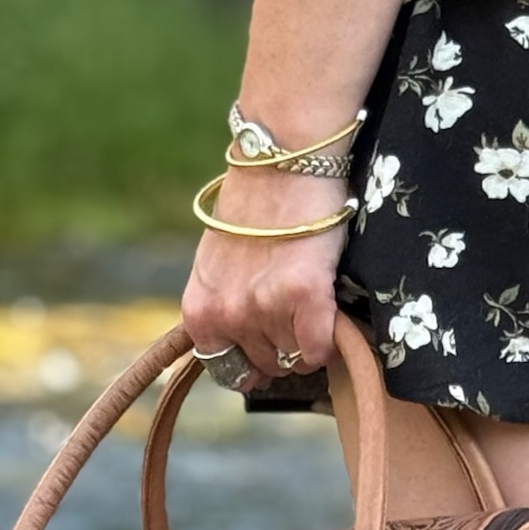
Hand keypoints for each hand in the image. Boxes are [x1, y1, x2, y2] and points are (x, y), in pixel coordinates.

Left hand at [181, 168, 349, 388]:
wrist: (282, 158)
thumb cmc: (255, 208)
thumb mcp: (218, 265)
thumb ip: (224, 309)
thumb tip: (247, 361)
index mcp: (200, 311)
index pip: (227, 371)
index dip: (252, 358)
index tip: (267, 340)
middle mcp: (228, 315)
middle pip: (268, 365)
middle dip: (283, 343)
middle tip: (292, 303)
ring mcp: (264, 308)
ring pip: (296, 356)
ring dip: (307, 333)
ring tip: (306, 290)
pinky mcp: (304, 297)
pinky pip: (319, 348)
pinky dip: (329, 337)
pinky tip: (325, 306)